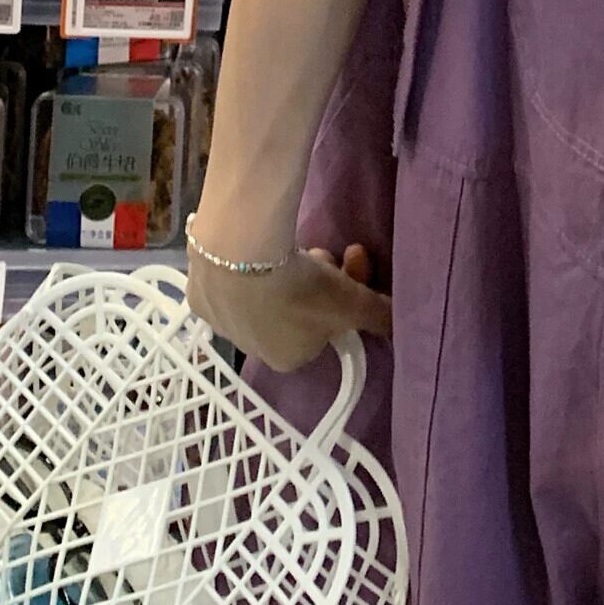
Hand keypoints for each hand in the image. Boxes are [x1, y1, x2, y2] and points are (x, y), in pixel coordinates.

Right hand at [187, 236, 392, 373]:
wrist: (241, 254)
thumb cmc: (303, 288)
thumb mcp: (353, 302)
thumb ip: (381, 315)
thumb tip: (405, 324)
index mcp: (288, 360)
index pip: (321, 332)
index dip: (335, 303)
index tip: (341, 275)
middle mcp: (251, 349)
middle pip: (294, 310)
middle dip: (316, 282)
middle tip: (324, 253)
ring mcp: (221, 322)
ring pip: (263, 293)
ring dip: (285, 270)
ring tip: (295, 245)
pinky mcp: (198, 294)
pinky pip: (233, 278)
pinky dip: (247, 263)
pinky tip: (256, 244)